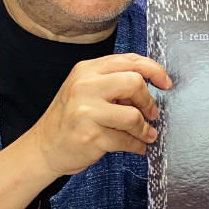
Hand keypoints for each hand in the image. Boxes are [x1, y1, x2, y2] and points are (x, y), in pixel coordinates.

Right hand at [25, 53, 172, 176]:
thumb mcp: (85, 90)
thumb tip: (150, 84)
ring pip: (133, 115)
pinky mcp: (90, 136)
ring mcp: (86, 111)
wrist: (43, 147)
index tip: (165, 82)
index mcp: (86, 70)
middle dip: (148, 101)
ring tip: (145, 134)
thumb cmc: (69, 119)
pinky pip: (126, 140)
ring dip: (144, 129)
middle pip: (135, 82)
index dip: (154, 70)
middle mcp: (85, 86)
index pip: (129, 60)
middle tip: (151, 113)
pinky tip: (137, 147)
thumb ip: (113, 81)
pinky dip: (137, 146)